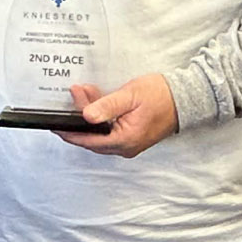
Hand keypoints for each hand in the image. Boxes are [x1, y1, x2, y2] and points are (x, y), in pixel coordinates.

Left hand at [57, 75, 177, 157]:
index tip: (55, 125)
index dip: (70, 133)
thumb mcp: (130, 95)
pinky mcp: (132, 138)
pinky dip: (100, 119)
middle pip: (92, 138)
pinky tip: (97, 103)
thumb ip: (107, 106)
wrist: (186, 99)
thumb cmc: (161, 96)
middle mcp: (126, 147)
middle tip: (74, 96)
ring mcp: (129, 144)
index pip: (88, 140)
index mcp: (125, 140)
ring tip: (85, 94)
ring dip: (90, 117)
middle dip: (79, 119)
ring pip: (100, 135)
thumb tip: (86, 116)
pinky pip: (109, 132)